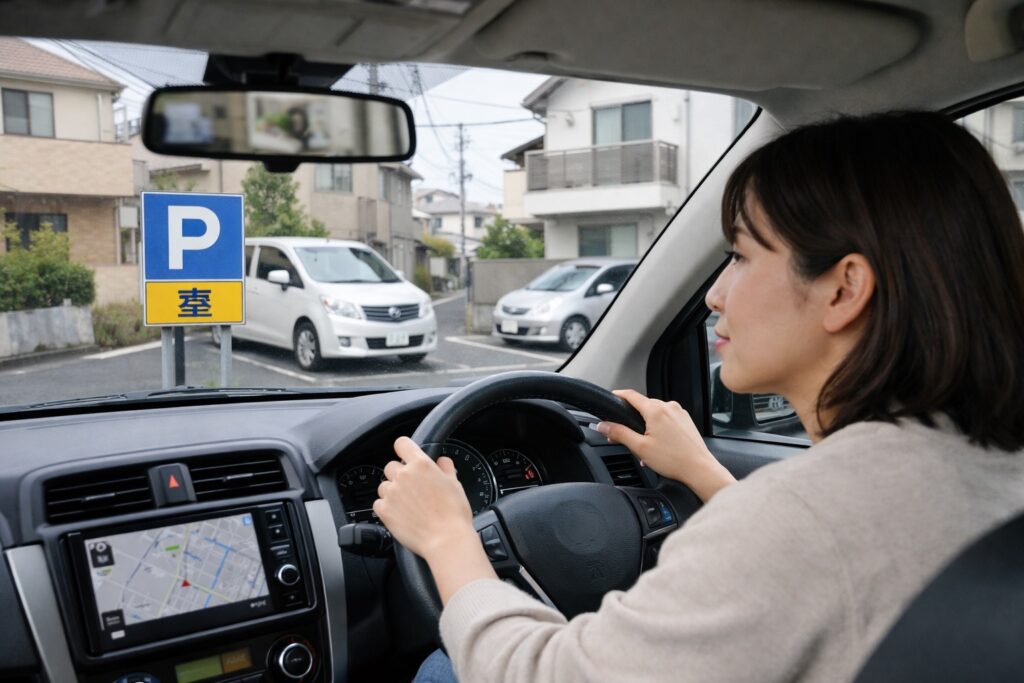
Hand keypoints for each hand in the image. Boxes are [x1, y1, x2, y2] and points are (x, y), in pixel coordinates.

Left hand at [373, 437, 476, 562]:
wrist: (446, 540)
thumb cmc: (453, 514)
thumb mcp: (455, 484)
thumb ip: (445, 467)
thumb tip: (441, 460)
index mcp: (421, 464)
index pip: (402, 443)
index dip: (404, 448)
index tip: (406, 454)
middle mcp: (403, 475)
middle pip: (391, 466)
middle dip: (400, 474)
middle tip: (413, 487)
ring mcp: (391, 493)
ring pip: (384, 485)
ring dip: (393, 491)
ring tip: (408, 504)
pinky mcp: (384, 510)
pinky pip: (379, 503)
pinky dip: (387, 507)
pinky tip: (401, 513)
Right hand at [597, 389, 735, 501]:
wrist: (699, 468)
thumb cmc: (674, 460)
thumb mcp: (639, 447)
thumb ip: (619, 433)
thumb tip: (603, 426)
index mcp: (656, 410)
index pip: (631, 395)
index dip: (618, 395)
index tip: (612, 396)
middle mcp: (669, 407)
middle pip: (643, 406)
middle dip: (632, 418)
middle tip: (624, 434)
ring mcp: (679, 413)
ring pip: (656, 414)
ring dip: (647, 426)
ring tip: (645, 447)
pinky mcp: (686, 421)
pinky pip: (667, 419)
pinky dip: (659, 428)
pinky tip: (658, 446)